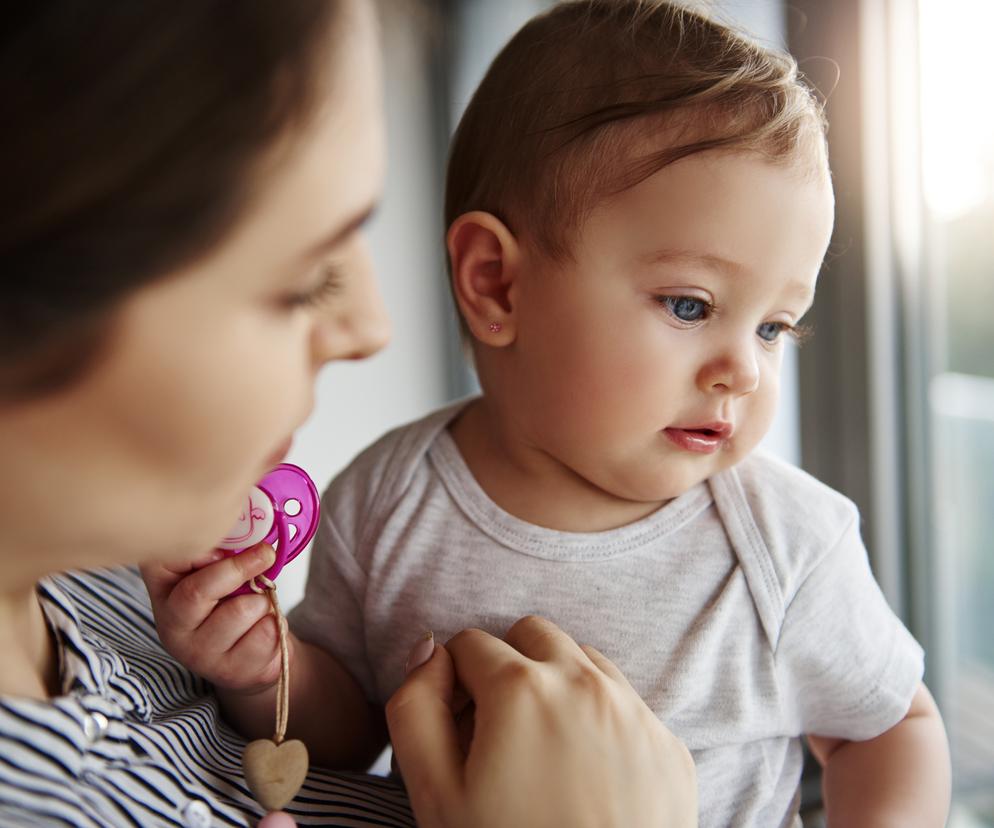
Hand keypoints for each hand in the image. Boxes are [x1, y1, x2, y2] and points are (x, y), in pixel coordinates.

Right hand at [140, 544, 283, 691]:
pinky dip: (275, 622)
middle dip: (240, 567)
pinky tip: (264, 627)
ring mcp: (196, 653)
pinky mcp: (228, 671)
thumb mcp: (224, 568)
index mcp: (163, 587)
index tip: (227, 545)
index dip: (201, 547)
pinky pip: (264, 634)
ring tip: (259, 605)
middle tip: (266, 553)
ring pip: (240, 611)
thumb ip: (226, 548)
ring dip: (263, 600)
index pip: (164, 560)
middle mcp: (170, 623)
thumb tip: (253, 523)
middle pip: (197, 591)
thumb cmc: (235, 599)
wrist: (252, 654)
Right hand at [386, 616, 697, 827]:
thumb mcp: (435, 793)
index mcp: (521, 688)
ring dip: (557, 685)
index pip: (469, 642)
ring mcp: (635, 712)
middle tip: (500, 730)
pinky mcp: (669, 746)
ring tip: (544, 751)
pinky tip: (587, 774)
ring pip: (584, 660)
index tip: (461, 727)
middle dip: (507, 666)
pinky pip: (627, 705)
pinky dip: (601, 720)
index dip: (455, 683)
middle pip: (532, 634)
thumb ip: (415, 708)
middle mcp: (584, 683)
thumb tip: (429, 651)